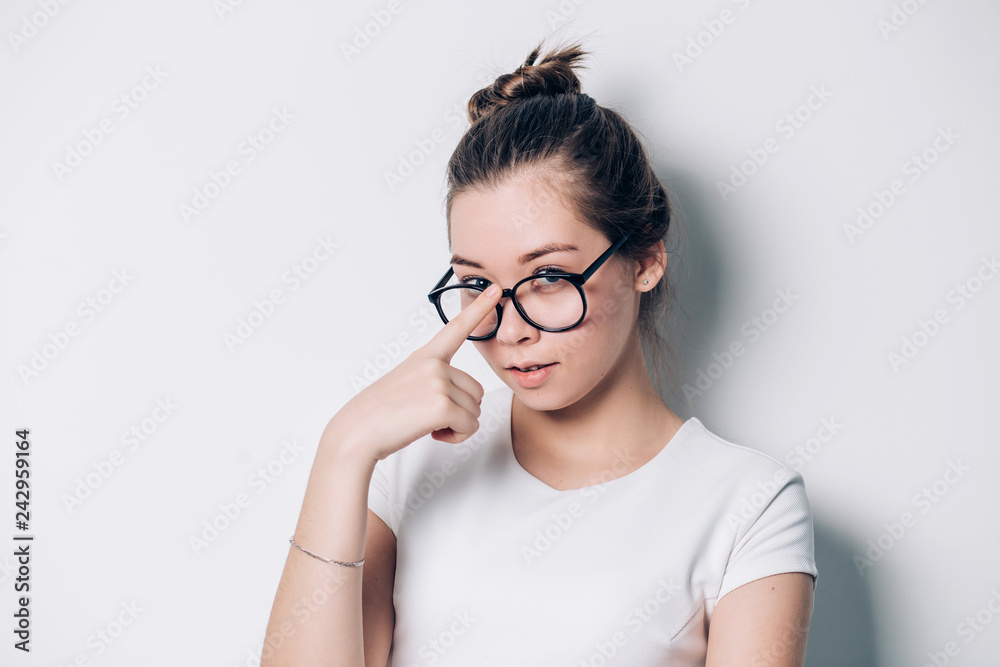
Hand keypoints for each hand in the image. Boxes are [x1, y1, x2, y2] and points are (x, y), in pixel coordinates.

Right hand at [325, 284, 501, 462]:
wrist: (357, 433)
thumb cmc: (380, 413)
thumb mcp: (406, 383)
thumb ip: (434, 380)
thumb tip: (466, 397)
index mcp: (426, 356)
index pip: (456, 329)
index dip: (478, 309)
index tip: (495, 290)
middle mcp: (434, 364)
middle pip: (476, 391)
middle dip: (460, 410)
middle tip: (430, 416)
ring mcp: (438, 382)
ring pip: (474, 410)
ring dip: (457, 425)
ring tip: (427, 424)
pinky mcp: (442, 405)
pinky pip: (469, 426)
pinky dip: (456, 436)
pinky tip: (433, 433)